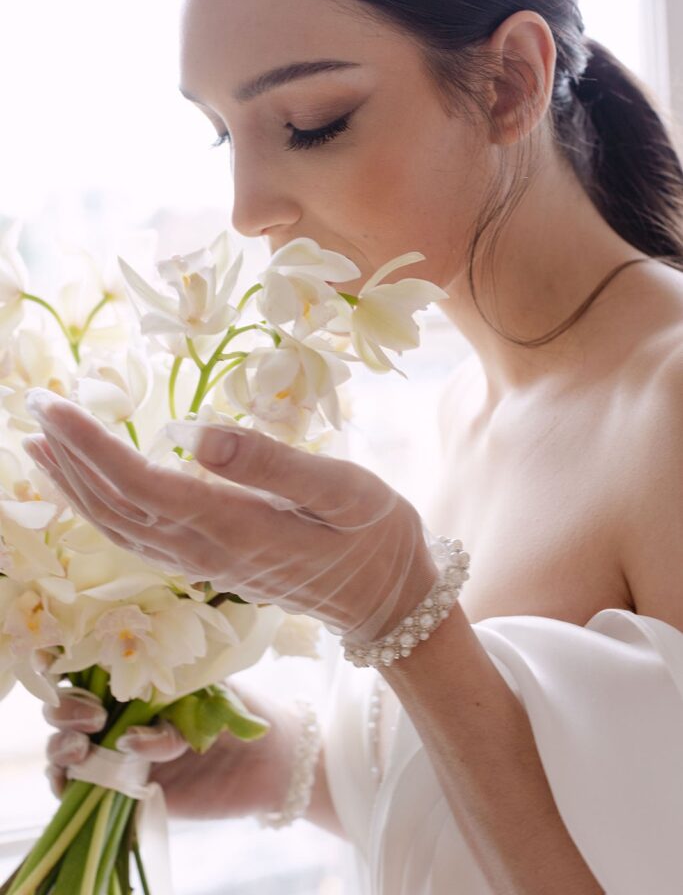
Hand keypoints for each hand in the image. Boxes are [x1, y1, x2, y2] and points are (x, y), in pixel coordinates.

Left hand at [23, 390, 437, 642]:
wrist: (386, 598)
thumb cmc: (373, 534)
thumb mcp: (340, 488)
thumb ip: (268, 463)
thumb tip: (191, 432)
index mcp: (232, 526)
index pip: (139, 484)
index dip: (89, 445)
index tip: (53, 405)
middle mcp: (204, 551)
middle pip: (114, 506)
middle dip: (67, 457)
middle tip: (32, 408)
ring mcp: (203, 563)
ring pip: (118, 527)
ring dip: (74, 486)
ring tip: (39, 446)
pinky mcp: (209, 564)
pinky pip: (137, 537)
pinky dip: (101, 509)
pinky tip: (89, 489)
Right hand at [43, 681, 302, 819]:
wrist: (270, 759)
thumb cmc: (241, 710)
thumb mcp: (207, 697)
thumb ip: (171, 713)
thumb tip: (130, 741)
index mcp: (136, 673)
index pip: (83, 661)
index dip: (58, 658)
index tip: (53, 662)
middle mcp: (119, 709)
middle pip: (64, 705)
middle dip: (64, 709)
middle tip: (94, 717)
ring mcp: (116, 749)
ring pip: (64, 747)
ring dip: (60, 747)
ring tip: (83, 750)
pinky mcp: (122, 788)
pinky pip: (78, 788)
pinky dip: (67, 784)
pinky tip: (76, 779)